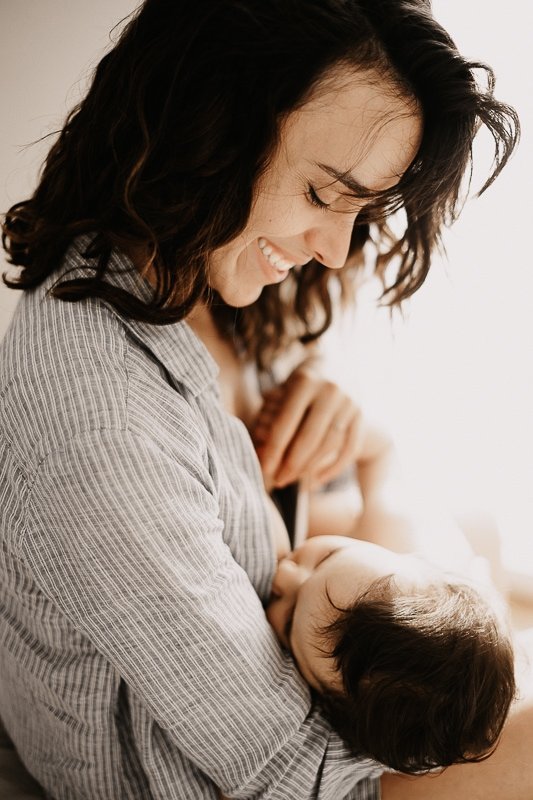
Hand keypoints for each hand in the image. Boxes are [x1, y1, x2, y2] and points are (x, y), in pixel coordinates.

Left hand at [251, 366, 363, 489]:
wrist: (338, 363)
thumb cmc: (301, 382)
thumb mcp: (284, 387)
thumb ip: (271, 416)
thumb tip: (258, 451)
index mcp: (305, 381)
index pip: (286, 423)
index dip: (274, 449)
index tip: (265, 468)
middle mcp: (330, 390)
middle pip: (309, 437)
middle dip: (291, 464)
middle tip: (278, 480)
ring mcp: (350, 403)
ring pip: (330, 445)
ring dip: (310, 468)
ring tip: (292, 479)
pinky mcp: (362, 415)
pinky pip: (349, 449)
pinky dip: (333, 468)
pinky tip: (315, 480)